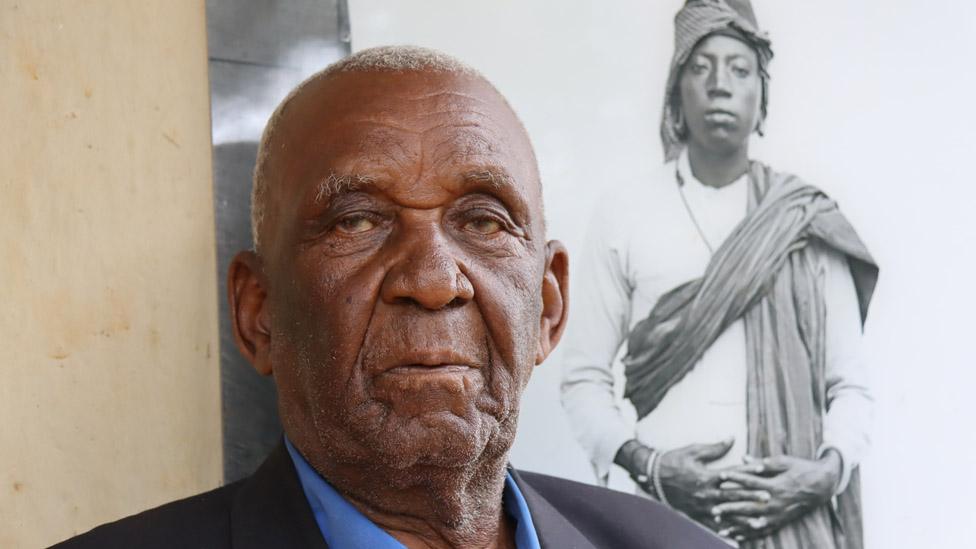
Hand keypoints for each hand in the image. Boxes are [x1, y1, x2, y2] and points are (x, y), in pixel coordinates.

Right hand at [656, 439, 769, 529]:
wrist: (652, 477)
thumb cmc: (673, 460)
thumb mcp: (693, 451)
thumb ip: (714, 448)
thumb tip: (732, 438)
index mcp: (706, 476)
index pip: (732, 473)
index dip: (748, 470)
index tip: (762, 469)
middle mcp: (706, 492)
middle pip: (734, 494)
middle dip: (752, 496)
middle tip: (768, 497)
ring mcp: (701, 505)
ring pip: (727, 512)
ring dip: (744, 516)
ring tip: (759, 519)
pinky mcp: (696, 513)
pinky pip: (714, 523)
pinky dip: (727, 528)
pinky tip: (738, 532)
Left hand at [710, 452, 841, 541]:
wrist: (823, 485)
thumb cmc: (802, 469)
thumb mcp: (784, 462)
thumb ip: (763, 463)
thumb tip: (743, 459)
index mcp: (776, 485)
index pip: (752, 482)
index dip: (736, 478)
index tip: (720, 476)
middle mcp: (777, 503)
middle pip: (750, 506)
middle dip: (731, 508)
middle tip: (714, 509)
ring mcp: (779, 515)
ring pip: (754, 522)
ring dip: (736, 525)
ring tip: (719, 526)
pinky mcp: (781, 522)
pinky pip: (763, 531)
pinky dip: (748, 535)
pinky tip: (735, 537)